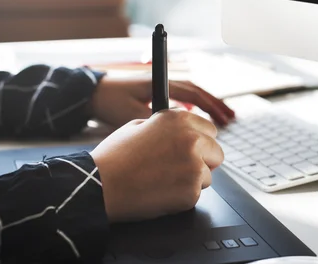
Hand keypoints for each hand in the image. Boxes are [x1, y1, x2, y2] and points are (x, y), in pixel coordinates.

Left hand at [90, 73, 234, 127]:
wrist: (90, 94)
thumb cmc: (109, 102)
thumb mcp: (132, 115)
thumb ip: (156, 123)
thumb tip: (178, 136)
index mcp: (160, 85)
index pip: (193, 93)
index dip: (211, 105)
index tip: (224, 117)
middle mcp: (163, 84)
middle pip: (197, 93)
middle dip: (215, 105)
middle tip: (231, 118)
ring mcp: (159, 89)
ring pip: (191, 96)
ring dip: (207, 106)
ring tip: (222, 118)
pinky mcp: (154, 96)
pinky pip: (181, 100)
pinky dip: (194, 109)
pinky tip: (198, 121)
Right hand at [91, 110, 223, 221]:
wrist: (101, 185)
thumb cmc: (115, 157)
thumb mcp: (139, 125)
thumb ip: (166, 125)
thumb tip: (181, 130)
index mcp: (180, 119)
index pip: (210, 129)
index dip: (200, 141)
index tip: (192, 149)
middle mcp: (192, 138)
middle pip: (216, 152)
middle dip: (202, 161)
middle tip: (179, 169)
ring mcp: (194, 164)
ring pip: (208, 175)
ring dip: (192, 180)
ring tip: (164, 181)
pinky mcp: (192, 189)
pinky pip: (196, 194)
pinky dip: (183, 197)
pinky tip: (161, 193)